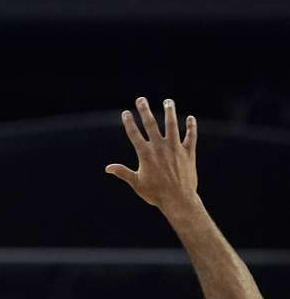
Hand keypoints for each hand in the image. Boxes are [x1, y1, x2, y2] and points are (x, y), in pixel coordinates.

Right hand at [106, 97, 198, 211]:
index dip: (129, 122)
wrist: (179, 200)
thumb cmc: (156, 193)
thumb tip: (108, 168)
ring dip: (170, 112)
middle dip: (145, 111)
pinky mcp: (188, 153)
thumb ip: (123, 172)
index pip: (134, 134)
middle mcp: (160, 148)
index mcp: (146, 154)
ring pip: (172, 126)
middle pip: (151, 125)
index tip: (125, 112)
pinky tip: (190, 118)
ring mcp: (175, 149)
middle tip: (141, 99)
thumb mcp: (137, 183)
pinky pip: (191, 137)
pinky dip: (191, 127)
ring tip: (168, 101)